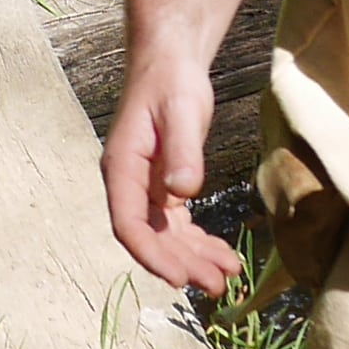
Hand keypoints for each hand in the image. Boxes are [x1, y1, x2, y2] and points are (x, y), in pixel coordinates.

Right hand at [102, 53, 236, 297]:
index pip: (128, 224)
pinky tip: (223, 256)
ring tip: (227, 277)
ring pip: (166, 236)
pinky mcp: (164, 186)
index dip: (152, 255)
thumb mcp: (180, 113)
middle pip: (150, 238)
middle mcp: (129, 185)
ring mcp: (146, 189)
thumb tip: (182, 191)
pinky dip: (200, 242)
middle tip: (216, 285)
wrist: (170, 63)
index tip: (179, 276)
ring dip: (194, 259)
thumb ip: (182, 152)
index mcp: (121, 168)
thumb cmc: (170, 83)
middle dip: (181, 264)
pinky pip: (179, 225)